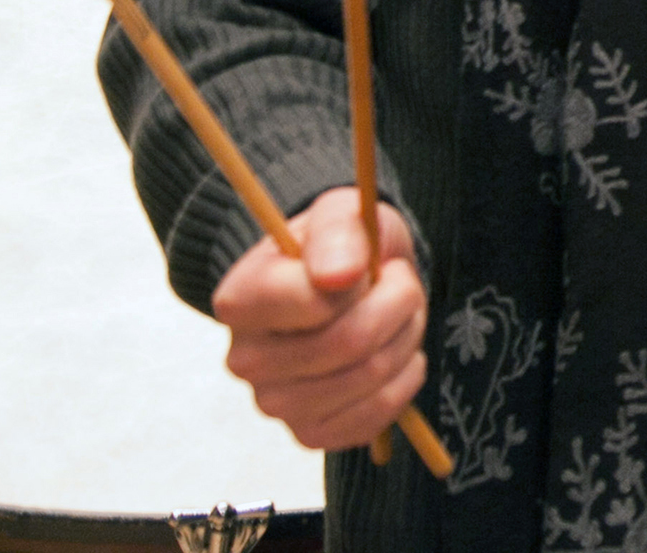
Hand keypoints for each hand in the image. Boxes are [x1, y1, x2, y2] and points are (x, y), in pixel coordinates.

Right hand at [211, 192, 429, 450]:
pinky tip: (396, 355)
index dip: (364, 280)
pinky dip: (404, 381)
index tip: (368, 265)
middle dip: (399, 306)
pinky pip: (374, 417)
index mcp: (240, 301)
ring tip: (398, 317)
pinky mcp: (308, 433)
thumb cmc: (339, 249)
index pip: (315, 303)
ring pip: (369, 378)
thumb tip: (339, 275)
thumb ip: (338, 231)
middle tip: (401, 286)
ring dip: (405, 339)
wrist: (343, 286)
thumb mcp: (341, 214)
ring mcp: (274, 403)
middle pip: (350, 343)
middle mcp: (245, 360)